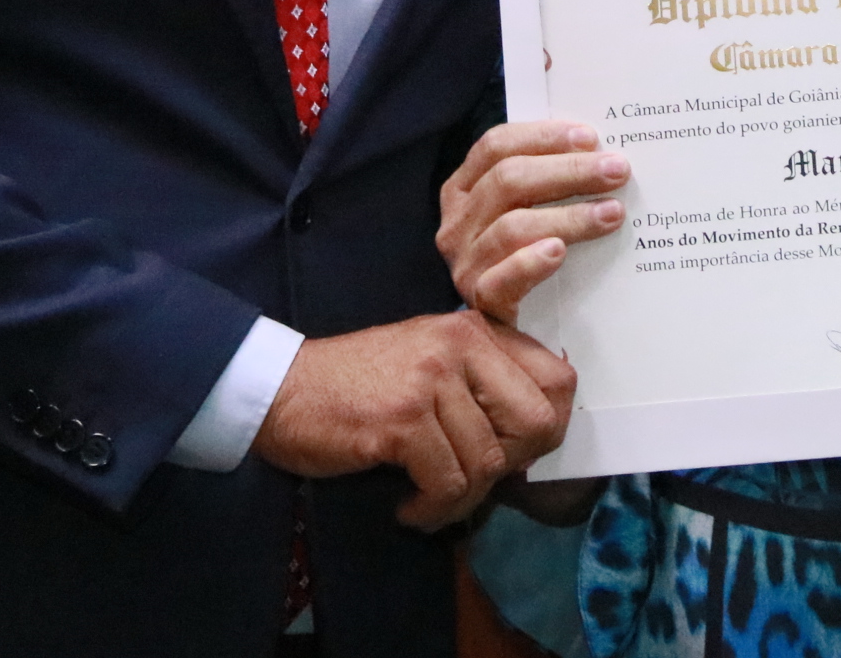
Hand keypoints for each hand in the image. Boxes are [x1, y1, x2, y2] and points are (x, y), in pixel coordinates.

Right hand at [252, 312, 576, 529]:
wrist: (281, 388)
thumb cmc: (360, 385)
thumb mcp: (432, 361)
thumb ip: (484, 380)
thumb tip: (542, 431)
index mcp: (477, 330)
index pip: (559, 379)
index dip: (547, 428)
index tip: (513, 454)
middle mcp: (461, 345)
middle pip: (537, 422)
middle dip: (510, 466)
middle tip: (470, 480)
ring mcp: (432, 380)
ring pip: (488, 461)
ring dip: (461, 499)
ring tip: (429, 501)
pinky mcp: (402, 419)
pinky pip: (448, 483)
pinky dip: (431, 510)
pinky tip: (408, 507)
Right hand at [436, 120, 628, 325]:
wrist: (510, 328)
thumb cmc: (529, 252)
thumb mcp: (528, 209)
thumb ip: (548, 179)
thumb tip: (602, 151)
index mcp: (464, 188)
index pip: (495, 146)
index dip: (542, 136)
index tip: (590, 137)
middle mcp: (457, 223)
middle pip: (508, 180)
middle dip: (569, 171)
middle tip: (617, 170)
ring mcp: (465, 263)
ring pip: (512, 227)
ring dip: (568, 216)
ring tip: (611, 213)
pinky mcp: (481, 303)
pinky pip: (501, 279)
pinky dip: (530, 262)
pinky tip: (560, 252)